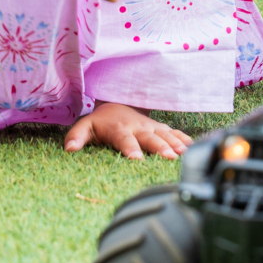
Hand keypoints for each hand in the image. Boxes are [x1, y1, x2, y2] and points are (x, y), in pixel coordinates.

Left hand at [64, 102, 192, 159]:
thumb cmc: (102, 122)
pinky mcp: (162, 129)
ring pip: (166, 135)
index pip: (124, 139)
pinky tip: (194, 149)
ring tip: (184, 154)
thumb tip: (69, 149)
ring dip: (176, 144)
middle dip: (160, 147)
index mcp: (119, 129)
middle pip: (150, 138)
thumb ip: (77, 136)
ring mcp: (152, 127)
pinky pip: (175, 133)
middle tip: (169, 157)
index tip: (136, 158)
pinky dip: (185, 140)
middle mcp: (139, 127)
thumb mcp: (85, 126)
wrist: (118, 103)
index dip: (130, 148)